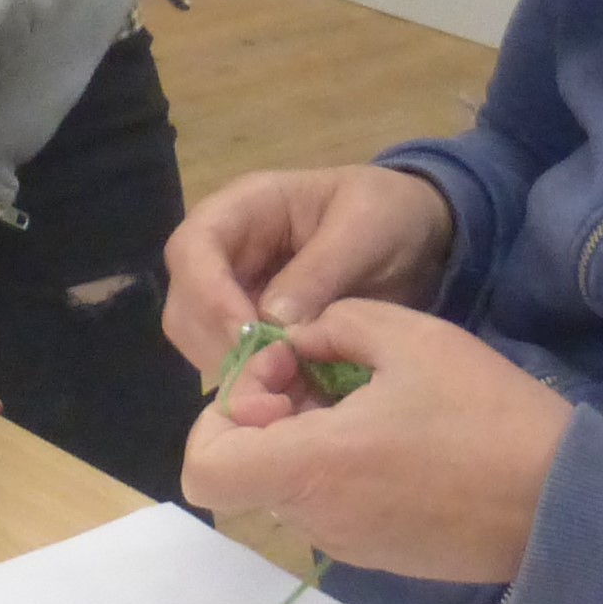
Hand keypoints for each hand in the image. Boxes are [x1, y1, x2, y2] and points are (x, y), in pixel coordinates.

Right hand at [162, 166, 453, 372]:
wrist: (417, 236)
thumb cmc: (389, 215)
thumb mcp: (365, 231)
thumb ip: (320, 272)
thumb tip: (271, 323)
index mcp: (245, 208)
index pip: (192, 248)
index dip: (208, 295)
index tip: (246, 337)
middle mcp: (226, 252)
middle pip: (185, 301)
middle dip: (217, 342)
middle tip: (268, 377)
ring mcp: (234, 292)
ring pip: (199, 339)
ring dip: (231, 368)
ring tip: (282, 390)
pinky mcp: (251, 328)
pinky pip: (230, 359)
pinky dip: (252, 381)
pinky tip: (288, 395)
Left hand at [181, 299, 573, 583]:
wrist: (566, 503)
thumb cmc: (486, 415)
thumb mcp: (411, 336)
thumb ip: (333, 327)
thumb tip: (298, 345)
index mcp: (312, 467)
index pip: (206, 468)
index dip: (217, 418)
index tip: (277, 380)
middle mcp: (316, 517)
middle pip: (247, 467)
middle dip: (269, 413)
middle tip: (325, 372)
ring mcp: (348, 544)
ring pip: (289, 485)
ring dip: (307, 437)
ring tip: (370, 397)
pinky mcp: (380, 554)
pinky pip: (332, 505)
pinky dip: (340, 467)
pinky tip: (397, 434)